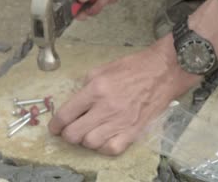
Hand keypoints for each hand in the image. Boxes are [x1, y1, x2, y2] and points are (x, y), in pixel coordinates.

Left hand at [48, 36, 200, 155]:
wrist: (163, 72)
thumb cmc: (132, 68)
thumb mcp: (101, 70)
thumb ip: (84, 87)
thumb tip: (73, 103)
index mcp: (95, 90)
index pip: (66, 114)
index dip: (55, 125)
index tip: (54, 128)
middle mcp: (106, 108)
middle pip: (74, 134)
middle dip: (67, 134)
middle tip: (69, 130)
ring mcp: (121, 122)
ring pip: (90, 143)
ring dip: (84, 140)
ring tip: (87, 132)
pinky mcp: (134, 131)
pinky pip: (111, 149)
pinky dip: (103, 147)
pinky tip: (103, 138)